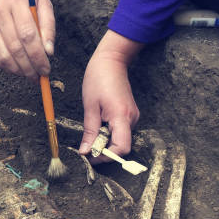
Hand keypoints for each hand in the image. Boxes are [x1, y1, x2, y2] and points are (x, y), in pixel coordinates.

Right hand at [0, 0, 54, 80]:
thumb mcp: (44, 4)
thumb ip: (48, 27)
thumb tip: (48, 52)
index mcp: (17, 1)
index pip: (28, 35)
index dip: (38, 56)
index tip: (46, 69)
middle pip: (15, 48)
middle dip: (29, 68)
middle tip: (39, 77)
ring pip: (3, 56)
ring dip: (19, 71)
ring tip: (30, 75)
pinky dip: (8, 68)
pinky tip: (19, 70)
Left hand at [79, 30, 143, 162]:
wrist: (112, 61)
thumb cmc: (98, 79)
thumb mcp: (90, 107)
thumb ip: (89, 132)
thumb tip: (85, 152)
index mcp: (121, 116)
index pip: (121, 148)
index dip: (106, 157)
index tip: (90, 157)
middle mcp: (132, 119)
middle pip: (121, 146)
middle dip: (104, 151)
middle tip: (86, 149)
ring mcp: (133, 117)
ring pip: (120, 140)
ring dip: (105, 142)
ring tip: (91, 134)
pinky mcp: (130, 115)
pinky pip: (120, 132)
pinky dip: (109, 135)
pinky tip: (98, 127)